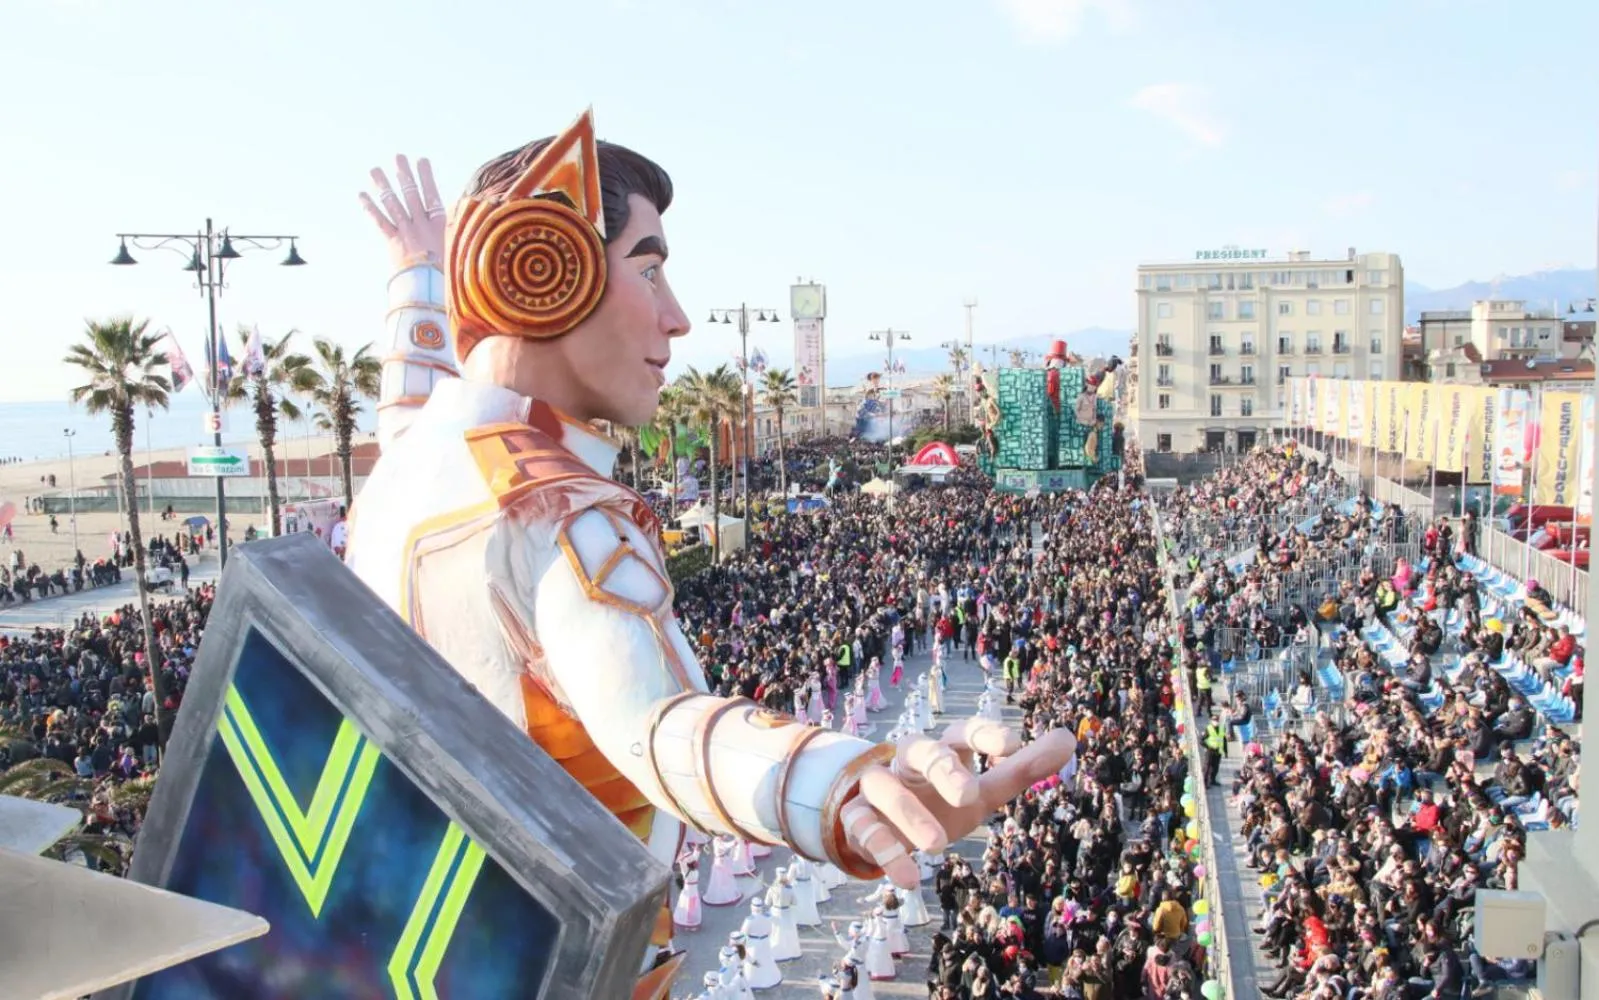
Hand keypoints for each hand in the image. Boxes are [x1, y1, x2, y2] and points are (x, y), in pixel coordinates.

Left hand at [359, 154, 445, 270]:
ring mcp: (406, 231)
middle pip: (411, 193)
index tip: (421, 161)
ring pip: (393, 202)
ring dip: (383, 185)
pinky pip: (379, 221)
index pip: (431, 193)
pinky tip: (362, 195)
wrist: (430, 287)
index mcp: (438, 223)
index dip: (425, 176)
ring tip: (375, 170)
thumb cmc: (443, 270)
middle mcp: (422, 223)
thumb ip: (446, 230)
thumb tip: (453, 217)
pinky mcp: (393, 241)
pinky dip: (370, 207)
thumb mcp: (450, 247)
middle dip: (404, 174)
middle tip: (398, 157)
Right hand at [840, 718, 1074, 887]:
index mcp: (942, 752)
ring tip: (939, 847)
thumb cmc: (940, 801)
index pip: (961, 732)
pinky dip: (885, 852)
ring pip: (884, 786)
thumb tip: (1068, 739)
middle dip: (942, 768)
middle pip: (918, 748)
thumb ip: (1021, 769)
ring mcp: (878, 788)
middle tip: (970, 795)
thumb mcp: (983, 790)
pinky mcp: (857, 819)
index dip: (983, 734)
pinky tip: (909, 879)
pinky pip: (863, 829)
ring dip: (909, 814)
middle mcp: (907, 764)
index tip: (1010, 745)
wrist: (880, 824)